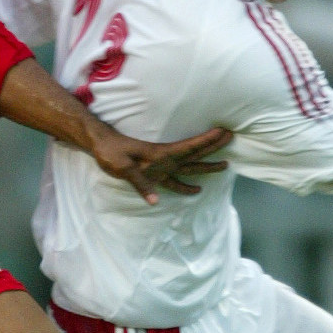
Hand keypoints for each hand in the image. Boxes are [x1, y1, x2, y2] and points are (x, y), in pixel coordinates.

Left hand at [87, 125, 232, 203]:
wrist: (100, 146)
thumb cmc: (111, 153)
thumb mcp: (122, 167)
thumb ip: (139, 182)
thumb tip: (155, 200)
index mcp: (160, 154)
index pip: (188, 147)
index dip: (206, 140)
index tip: (223, 131)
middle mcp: (165, 159)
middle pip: (194, 153)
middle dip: (213, 146)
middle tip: (232, 137)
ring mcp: (161, 166)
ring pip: (189, 165)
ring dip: (206, 165)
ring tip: (224, 165)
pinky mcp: (154, 172)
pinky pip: (174, 180)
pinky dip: (185, 185)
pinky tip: (196, 190)